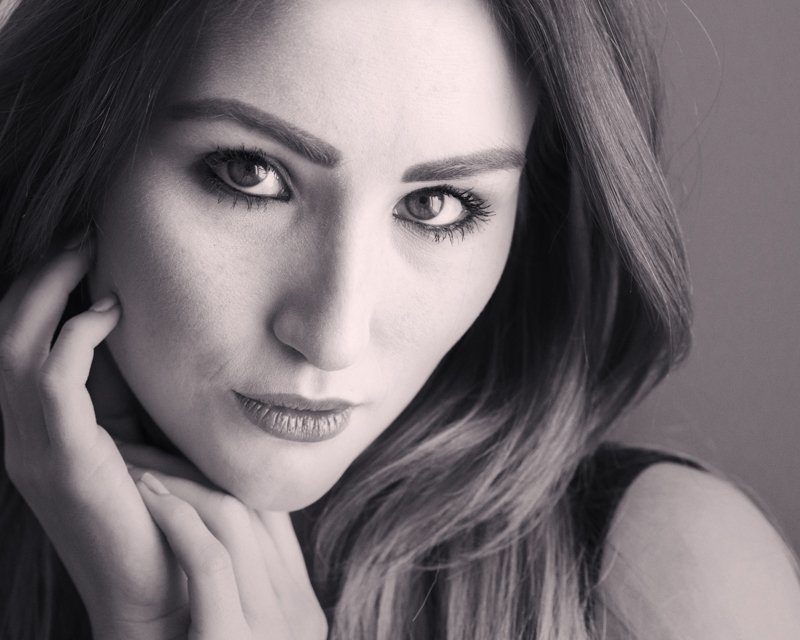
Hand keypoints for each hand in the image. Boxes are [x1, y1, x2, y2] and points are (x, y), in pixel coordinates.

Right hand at [0, 240, 190, 637]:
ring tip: (91, 254)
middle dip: (40, 276)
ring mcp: (32, 447)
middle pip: (4, 332)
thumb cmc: (158, 510)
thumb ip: (120, 391)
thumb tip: (132, 326)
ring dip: (50, 290)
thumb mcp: (133, 437)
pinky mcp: (63, 460)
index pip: (18, 341)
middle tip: (85, 236)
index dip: (42, 288)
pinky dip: (75, 335)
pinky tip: (111, 311)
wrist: (158, 588)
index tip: (85, 248)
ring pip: (14, 346)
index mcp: (36, 427)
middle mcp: (20, 434)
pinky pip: (51, 380)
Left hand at [123, 445, 327, 639]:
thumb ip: (245, 597)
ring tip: (133, 465)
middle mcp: (297, 616)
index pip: (275, 519)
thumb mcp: (241, 632)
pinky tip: (145, 497)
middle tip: (143, 449)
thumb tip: (219, 532)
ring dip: (177, 485)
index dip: (228, 480)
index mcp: (302, 613)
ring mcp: (273, 632)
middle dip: (196, 473)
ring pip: (233, 522)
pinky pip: (211, 561)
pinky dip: (177, 520)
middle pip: (253, 511)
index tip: (178, 459)